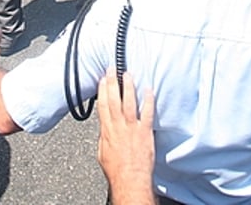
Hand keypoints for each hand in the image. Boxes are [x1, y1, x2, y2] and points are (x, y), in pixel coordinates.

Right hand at [96, 68, 155, 204]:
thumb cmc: (117, 170)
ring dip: (128, 87)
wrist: (129, 180)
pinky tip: (148, 89)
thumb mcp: (102, 153)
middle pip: (113, 100)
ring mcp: (132, 128)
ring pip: (129, 102)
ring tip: (127, 74)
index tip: (102, 79)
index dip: (102, 91)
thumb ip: (104, 137)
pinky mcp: (145, 132)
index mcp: (107, 131)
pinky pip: (147, 113)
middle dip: (111, 83)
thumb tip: (104, 128)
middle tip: (112, 69)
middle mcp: (118, 126)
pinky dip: (148, 100)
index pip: (103, 106)